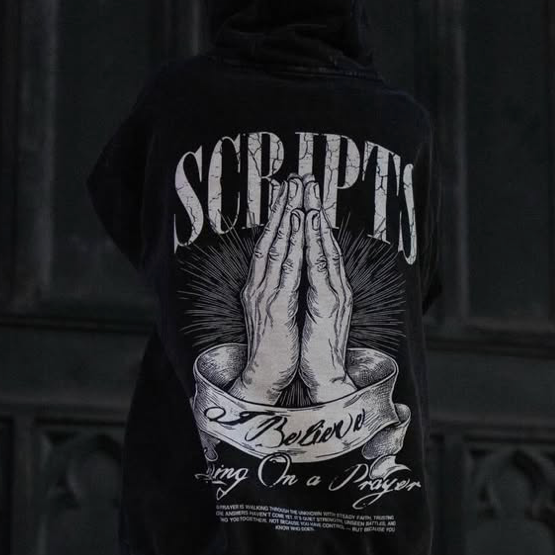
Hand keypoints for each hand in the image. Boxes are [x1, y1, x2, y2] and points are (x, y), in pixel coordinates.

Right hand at [228, 175, 304, 403]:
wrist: (265, 376)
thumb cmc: (274, 346)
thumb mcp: (275, 310)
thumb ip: (277, 288)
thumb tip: (284, 269)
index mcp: (259, 285)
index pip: (267, 243)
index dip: (278, 215)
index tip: (288, 189)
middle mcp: (257, 285)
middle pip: (269, 238)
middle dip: (282, 207)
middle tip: (294, 178)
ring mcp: (264, 296)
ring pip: (276, 250)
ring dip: (287, 220)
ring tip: (297, 195)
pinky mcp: (275, 309)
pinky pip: (285, 273)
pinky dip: (291, 249)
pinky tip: (297, 232)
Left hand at [298, 176, 355, 400]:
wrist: (325, 376)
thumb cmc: (315, 346)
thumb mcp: (310, 311)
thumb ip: (309, 289)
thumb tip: (300, 271)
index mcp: (330, 286)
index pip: (321, 246)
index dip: (312, 218)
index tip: (303, 191)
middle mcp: (336, 285)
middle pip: (325, 240)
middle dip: (315, 208)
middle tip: (307, 178)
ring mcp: (336, 293)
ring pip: (326, 249)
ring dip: (316, 222)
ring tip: (308, 196)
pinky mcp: (330, 304)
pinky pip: (322, 269)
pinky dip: (316, 246)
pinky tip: (310, 230)